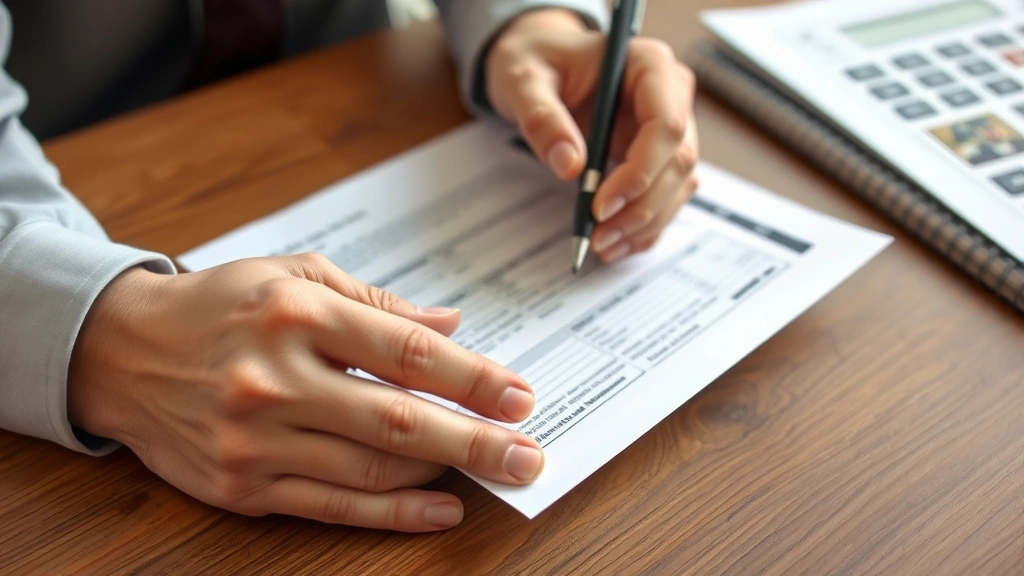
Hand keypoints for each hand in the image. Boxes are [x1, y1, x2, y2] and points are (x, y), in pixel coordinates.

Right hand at [67, 254, 542, 531]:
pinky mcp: (241, 486)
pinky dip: (393, 513)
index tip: (519, 395)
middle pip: (396, 417)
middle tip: (528, 453)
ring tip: (496, 470)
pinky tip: (441, 509)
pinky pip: (332, 505)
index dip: (471, 377)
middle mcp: (273, 378)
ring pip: (370, 466)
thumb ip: (377, 302)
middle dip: (474, 439)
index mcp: (294, 313)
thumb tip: (451, 323)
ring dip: (442, 473)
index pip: (405, 350)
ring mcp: (255, 439)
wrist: (123, 352)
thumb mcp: (295, 276)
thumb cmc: (222, 305)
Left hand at [487, 9, 699, 262]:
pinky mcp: (657, 156)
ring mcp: (668, 129)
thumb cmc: (536, 62)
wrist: (538, 66)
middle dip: (641, 207)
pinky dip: (643, 226)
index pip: (666, 125)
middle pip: (678, 162)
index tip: (600, 205)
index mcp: (649, 65)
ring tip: (601, 245)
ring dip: (644, 223)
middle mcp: (669, 96)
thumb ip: (543, 118)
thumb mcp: (524, 80)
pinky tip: (615, 244)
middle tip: (597, 236)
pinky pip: (664, 197)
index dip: (640, 171)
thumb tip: (570, 166)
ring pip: (677, 186)